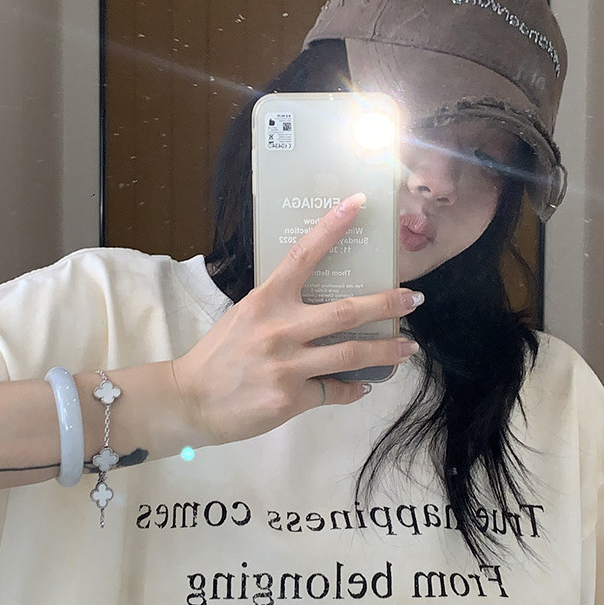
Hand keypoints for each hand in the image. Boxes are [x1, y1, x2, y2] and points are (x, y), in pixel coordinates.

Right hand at [169, 196, 419, 446]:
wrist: (189, 400)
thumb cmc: (217, 356)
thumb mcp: (243, 318)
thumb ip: (278, 309)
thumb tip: (317, 306)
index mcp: (266, 300)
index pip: (303, 254)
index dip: (332, 227)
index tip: (358, 203)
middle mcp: (280, 328)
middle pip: (346, 311)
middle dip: (386, 303)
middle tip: (414, 298)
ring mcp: (287, 365)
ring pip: (351, 353)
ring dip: (386, 350)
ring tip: (408, 347)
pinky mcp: (291, 398)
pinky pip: (334, 390)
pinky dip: (352, 388)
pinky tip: (362, 385)